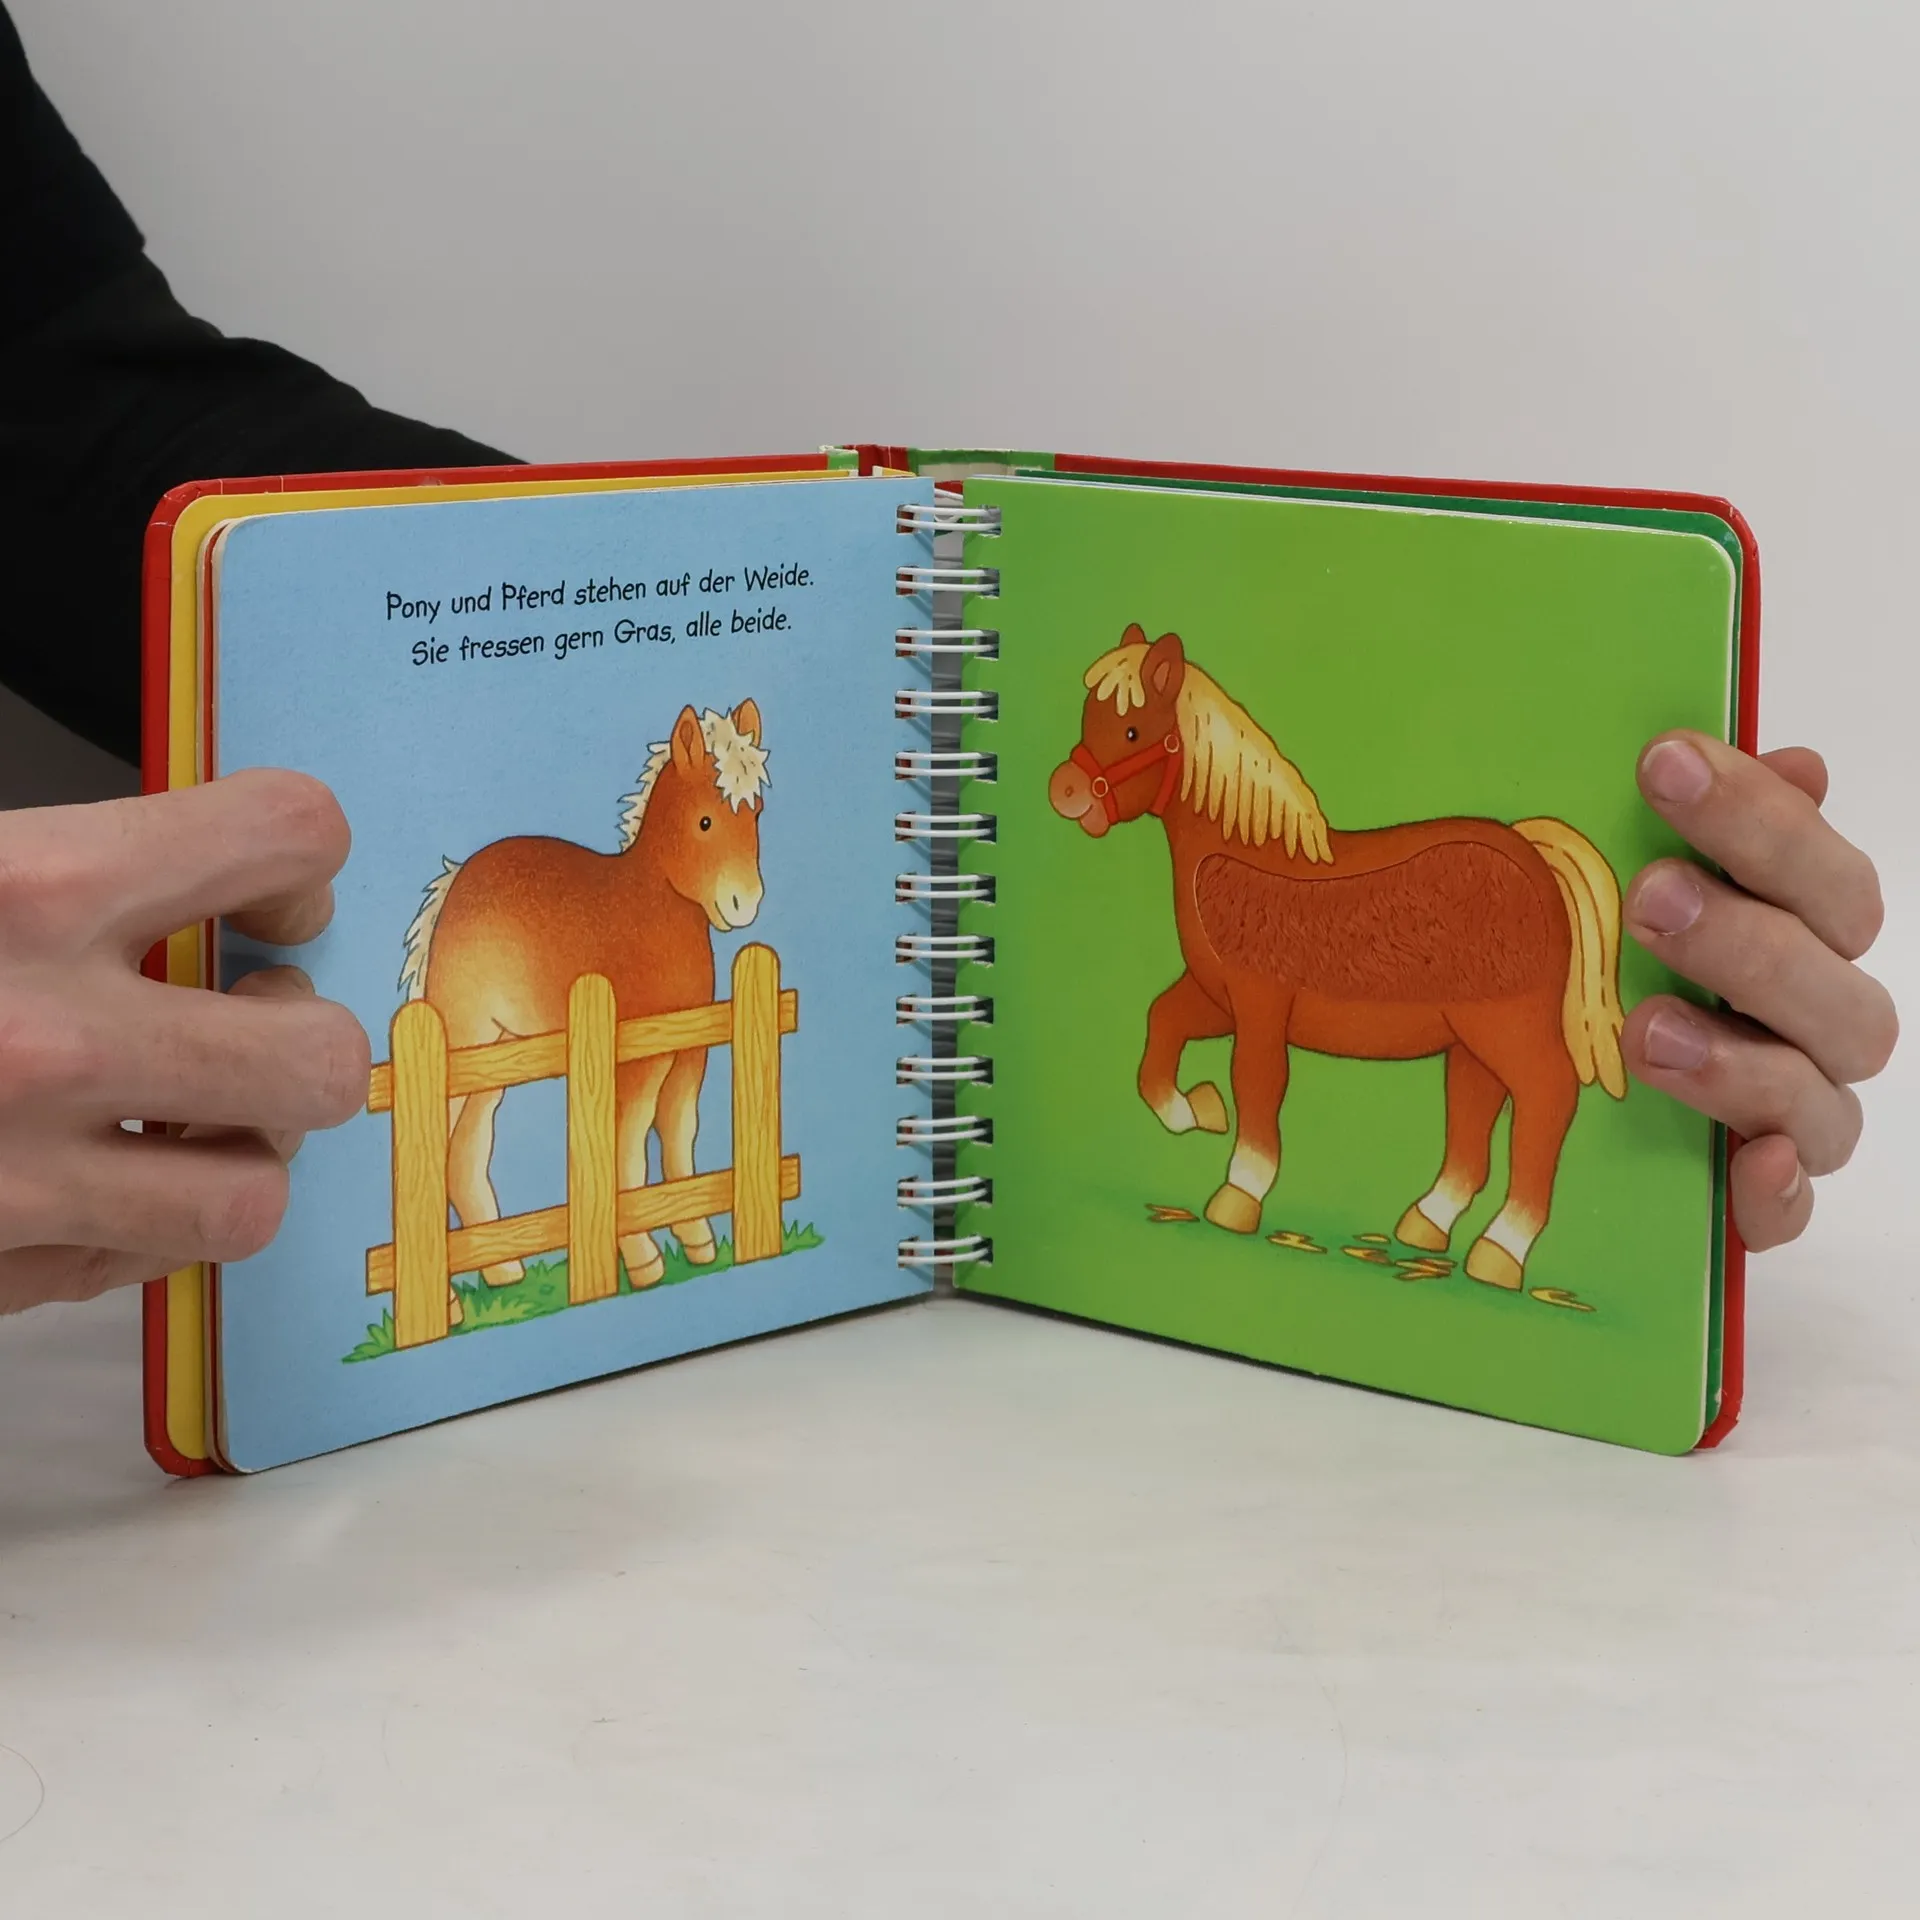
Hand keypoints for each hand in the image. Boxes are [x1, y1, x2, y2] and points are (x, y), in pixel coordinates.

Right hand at [0, 771, 369, 1312]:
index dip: (296, 864)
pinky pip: (134, 1270)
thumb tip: (218, 879)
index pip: (285, 833)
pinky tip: (82, 1183)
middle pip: (318, 1055)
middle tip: (250, 1026)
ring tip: (175, 1122)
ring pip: (254, 1199)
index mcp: (25, 890)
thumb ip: (79, 873)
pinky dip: (130, 1232)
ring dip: (234, 1160)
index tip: (270, 894)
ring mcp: (13, 1175)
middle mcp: (38, 1036)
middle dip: (302, 1040)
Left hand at [1622, 733, 1896, 1250]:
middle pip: (1834, 984)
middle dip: (1746, 938)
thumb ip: (1714, 825)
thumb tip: (1797, 761)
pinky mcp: (1761, 1196)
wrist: (1599, 1091)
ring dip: (1740, 1062)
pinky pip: (1789, 1210)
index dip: (1758, 815)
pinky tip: (1748, 1163)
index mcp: (1806, 933)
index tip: (1663, 761)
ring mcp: (1799, 1112)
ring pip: (1818, 1094)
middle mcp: (1818, 1022)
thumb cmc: (1632, 958)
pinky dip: (1775, 1193)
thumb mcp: (1643, 882)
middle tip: (1651, 897)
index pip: (1822, 872)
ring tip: (1649, 1029)